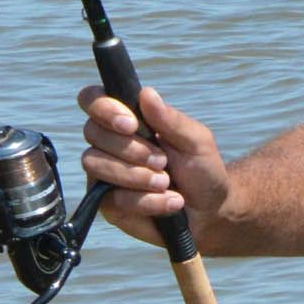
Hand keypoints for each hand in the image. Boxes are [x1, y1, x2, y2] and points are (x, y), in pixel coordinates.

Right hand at [77, 84, 228, 245]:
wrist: (211, 210)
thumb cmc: (201, 169)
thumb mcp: (196, 141)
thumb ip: (171, 119)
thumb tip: (147, 93)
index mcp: (126, 120)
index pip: (92, 99)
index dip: (103, 108)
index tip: (131, 124)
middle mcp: (108, 144)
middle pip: (92, 132)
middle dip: (130, 148)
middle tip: (163, 161)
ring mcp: (104, 174)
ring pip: (95, 164)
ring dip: (137, 175)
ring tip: (167, 183)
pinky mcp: (108, 204)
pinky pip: (112, 199)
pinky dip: (147, 201)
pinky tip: (171, 203)